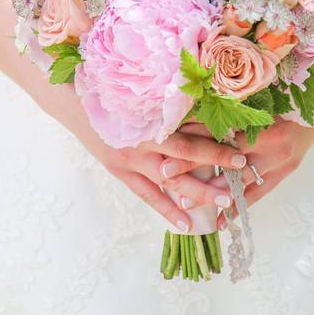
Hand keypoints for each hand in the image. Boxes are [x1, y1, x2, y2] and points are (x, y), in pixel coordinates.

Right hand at [45, 85, 244, 232]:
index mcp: (149, 113)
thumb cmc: (111, 90)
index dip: (215, 132)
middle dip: (215, 161)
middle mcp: (142, 136)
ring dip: (198, 191)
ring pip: (170, 178)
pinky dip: (167, 209)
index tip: (241, 137)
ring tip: (224, 203)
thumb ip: (170, 100)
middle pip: (185, 152)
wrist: (71, 100)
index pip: (189, 123)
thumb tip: (209, 102)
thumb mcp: (141, 91)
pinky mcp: (120, 170)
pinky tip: (187, 225)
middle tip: (242, 168)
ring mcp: (130, 156)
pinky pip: (147, 194)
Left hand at [169, 98, 313, 229]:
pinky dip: (238, 207)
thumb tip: (191, 102)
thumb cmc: (287, 94)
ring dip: (212, 192)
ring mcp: (280, 162)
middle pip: (225, 157)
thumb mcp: (261, 94)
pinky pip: (258, 194)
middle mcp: (272, 144)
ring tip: (184, 202)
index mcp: (264, 120)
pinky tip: (219, 220)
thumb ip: (232, 102)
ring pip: (240, 181)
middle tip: (165, 174)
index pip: (222, 131)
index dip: (194, 138)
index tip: (167, 142)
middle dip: (194, 166)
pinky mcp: (285, 173)